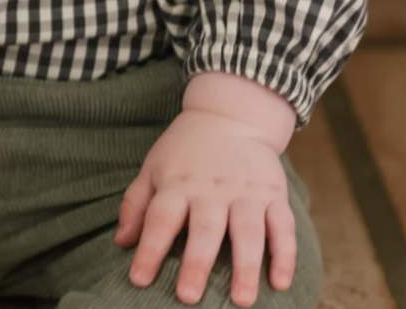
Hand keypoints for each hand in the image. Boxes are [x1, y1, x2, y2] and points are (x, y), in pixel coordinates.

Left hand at [114, 109, 294, 306]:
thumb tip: (120, 243)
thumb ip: (136, 203)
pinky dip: (284, 255)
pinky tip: (280, 282)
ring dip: (245, 266)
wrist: (231, 114)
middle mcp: (212, 189)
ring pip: (248, 231)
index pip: (160, 218)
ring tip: (241, 300)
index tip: (139, 279)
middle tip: (188, 297)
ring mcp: (246, 191)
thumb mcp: (154, 166)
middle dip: (197, 263)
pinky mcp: (273, 193)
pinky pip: (282, 226)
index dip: (150, 249)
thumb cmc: (186, 149)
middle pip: (205, 228)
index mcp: (178, 184)